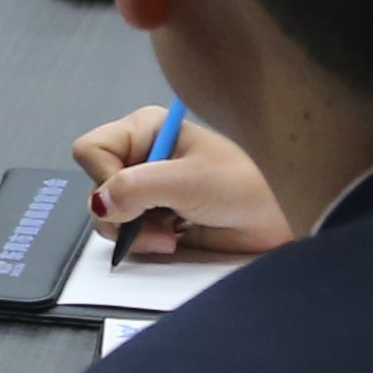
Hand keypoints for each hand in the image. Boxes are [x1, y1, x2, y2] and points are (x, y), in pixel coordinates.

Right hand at [70, 107, 289, 256]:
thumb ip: (137, 188)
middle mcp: (142, 157)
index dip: (104, 178)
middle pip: (96, 187)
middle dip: (121, 213)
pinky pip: (128, 234)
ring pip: (108, 215)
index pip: (92, 150)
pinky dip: (144, 242)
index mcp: (145, 130)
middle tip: (155, 222)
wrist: (279, 217)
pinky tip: (173, 240)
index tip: (131, 198)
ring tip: (168, 235)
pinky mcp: (158, 218)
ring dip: (134, 232)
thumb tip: (100, 203)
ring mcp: (149, 190)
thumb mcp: (187, 180)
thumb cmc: (245, 184)